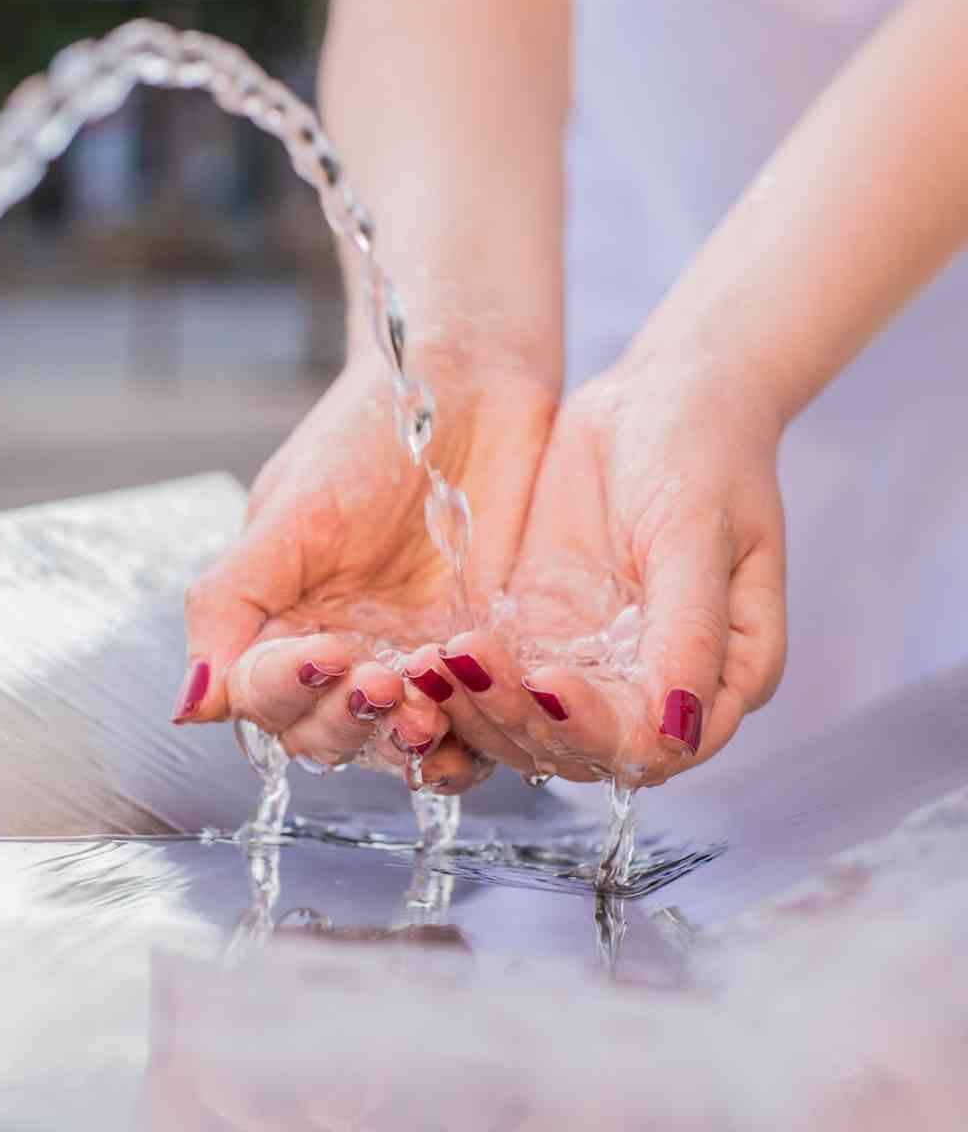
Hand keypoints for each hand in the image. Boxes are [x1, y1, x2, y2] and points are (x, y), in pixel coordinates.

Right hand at [174, 344, 558, 786]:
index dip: (287, 689)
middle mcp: (336, 652)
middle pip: (319, 733)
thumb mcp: (288, 512)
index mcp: (276, 620)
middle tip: (384, 682)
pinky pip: (469, 729)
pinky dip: (468, 742)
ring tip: (426, 710)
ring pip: (390, 743)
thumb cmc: (366, 435)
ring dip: (402, 741)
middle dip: (345, 721)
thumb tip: (187, 705)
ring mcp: (406, 660)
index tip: (326, 652)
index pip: (261, 694)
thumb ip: (230, 603)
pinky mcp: (475, 661)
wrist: (469, 385)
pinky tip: (475, 725)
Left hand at [425, 355, 788, 785]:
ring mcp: (591, 666)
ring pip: (526, 726)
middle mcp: (652, 689)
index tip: (546, 682)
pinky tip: (420, 657)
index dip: (594, 730)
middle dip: (516, 718)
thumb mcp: (697, 534)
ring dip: (475, 709)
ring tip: (428, 664)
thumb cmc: (703, 453)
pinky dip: (459, 680)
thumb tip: (676, 728)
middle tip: (462, 666)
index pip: (652, 746)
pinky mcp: (538, 636)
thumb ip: (690, 633)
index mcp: (721, 680)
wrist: (658, 394)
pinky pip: (495, 680)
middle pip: (577, 747)